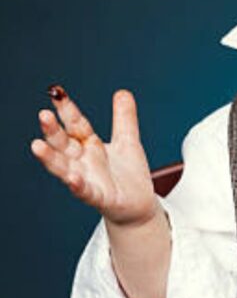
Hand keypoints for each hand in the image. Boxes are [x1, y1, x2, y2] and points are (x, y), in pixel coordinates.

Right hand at [30, 86, 156, 226]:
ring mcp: (88, 180)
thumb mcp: (128, 141)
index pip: (76, 124)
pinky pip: (86, 192)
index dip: (67, 109)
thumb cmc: (129, 174)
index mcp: (90, 145)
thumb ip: (124, 118)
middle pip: (64, 143)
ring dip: (51, 158)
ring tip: (37, 146)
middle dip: (53, 131)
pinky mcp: (99, 198)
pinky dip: (78, 185)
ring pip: (65, 167)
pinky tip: (73, 178)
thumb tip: (122, 91)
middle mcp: (83, 162)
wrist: (139, 205)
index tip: (56, 91)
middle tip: (43, 115)